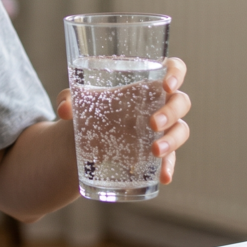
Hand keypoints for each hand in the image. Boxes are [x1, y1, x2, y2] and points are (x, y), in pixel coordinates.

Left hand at [56, 57, 190, 183]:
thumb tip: (65, 110)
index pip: (173, 69)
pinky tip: (163, 177)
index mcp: (145, 84)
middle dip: (171, 112)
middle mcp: (159, 104)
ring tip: (155, 151)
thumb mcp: (77, 102)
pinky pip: (171, 158)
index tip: (166, 85)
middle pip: (181, 102)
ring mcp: (162, 129)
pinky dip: (169, 167)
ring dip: (173, 140)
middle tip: (152, 123)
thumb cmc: (88, 111)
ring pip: (181, 130)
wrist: (80, 142)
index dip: (176, 73)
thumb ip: (69, 99)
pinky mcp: (158, 152)